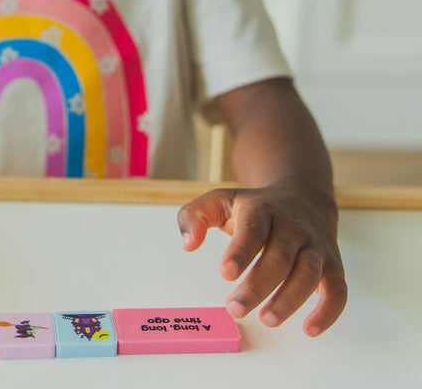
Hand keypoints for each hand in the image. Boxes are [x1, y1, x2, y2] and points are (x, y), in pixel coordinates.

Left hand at [177, 186, 346, 336]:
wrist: (301, 197)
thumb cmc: (254, 207)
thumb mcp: (220, 201)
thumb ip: (194, 216)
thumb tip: (188, 244)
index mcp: (262, 209)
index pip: (253, 230)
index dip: (241, 251)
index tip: (226, 272)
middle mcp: (292, 227)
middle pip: (279, 257)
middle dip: (258, 286)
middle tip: (235, 308)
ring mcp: (315, 246)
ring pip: (308, 273)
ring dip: (289, 300)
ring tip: (267, 319)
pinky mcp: (332, 265)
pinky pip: (338, 290)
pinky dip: (328, 311)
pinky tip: (309, 329)